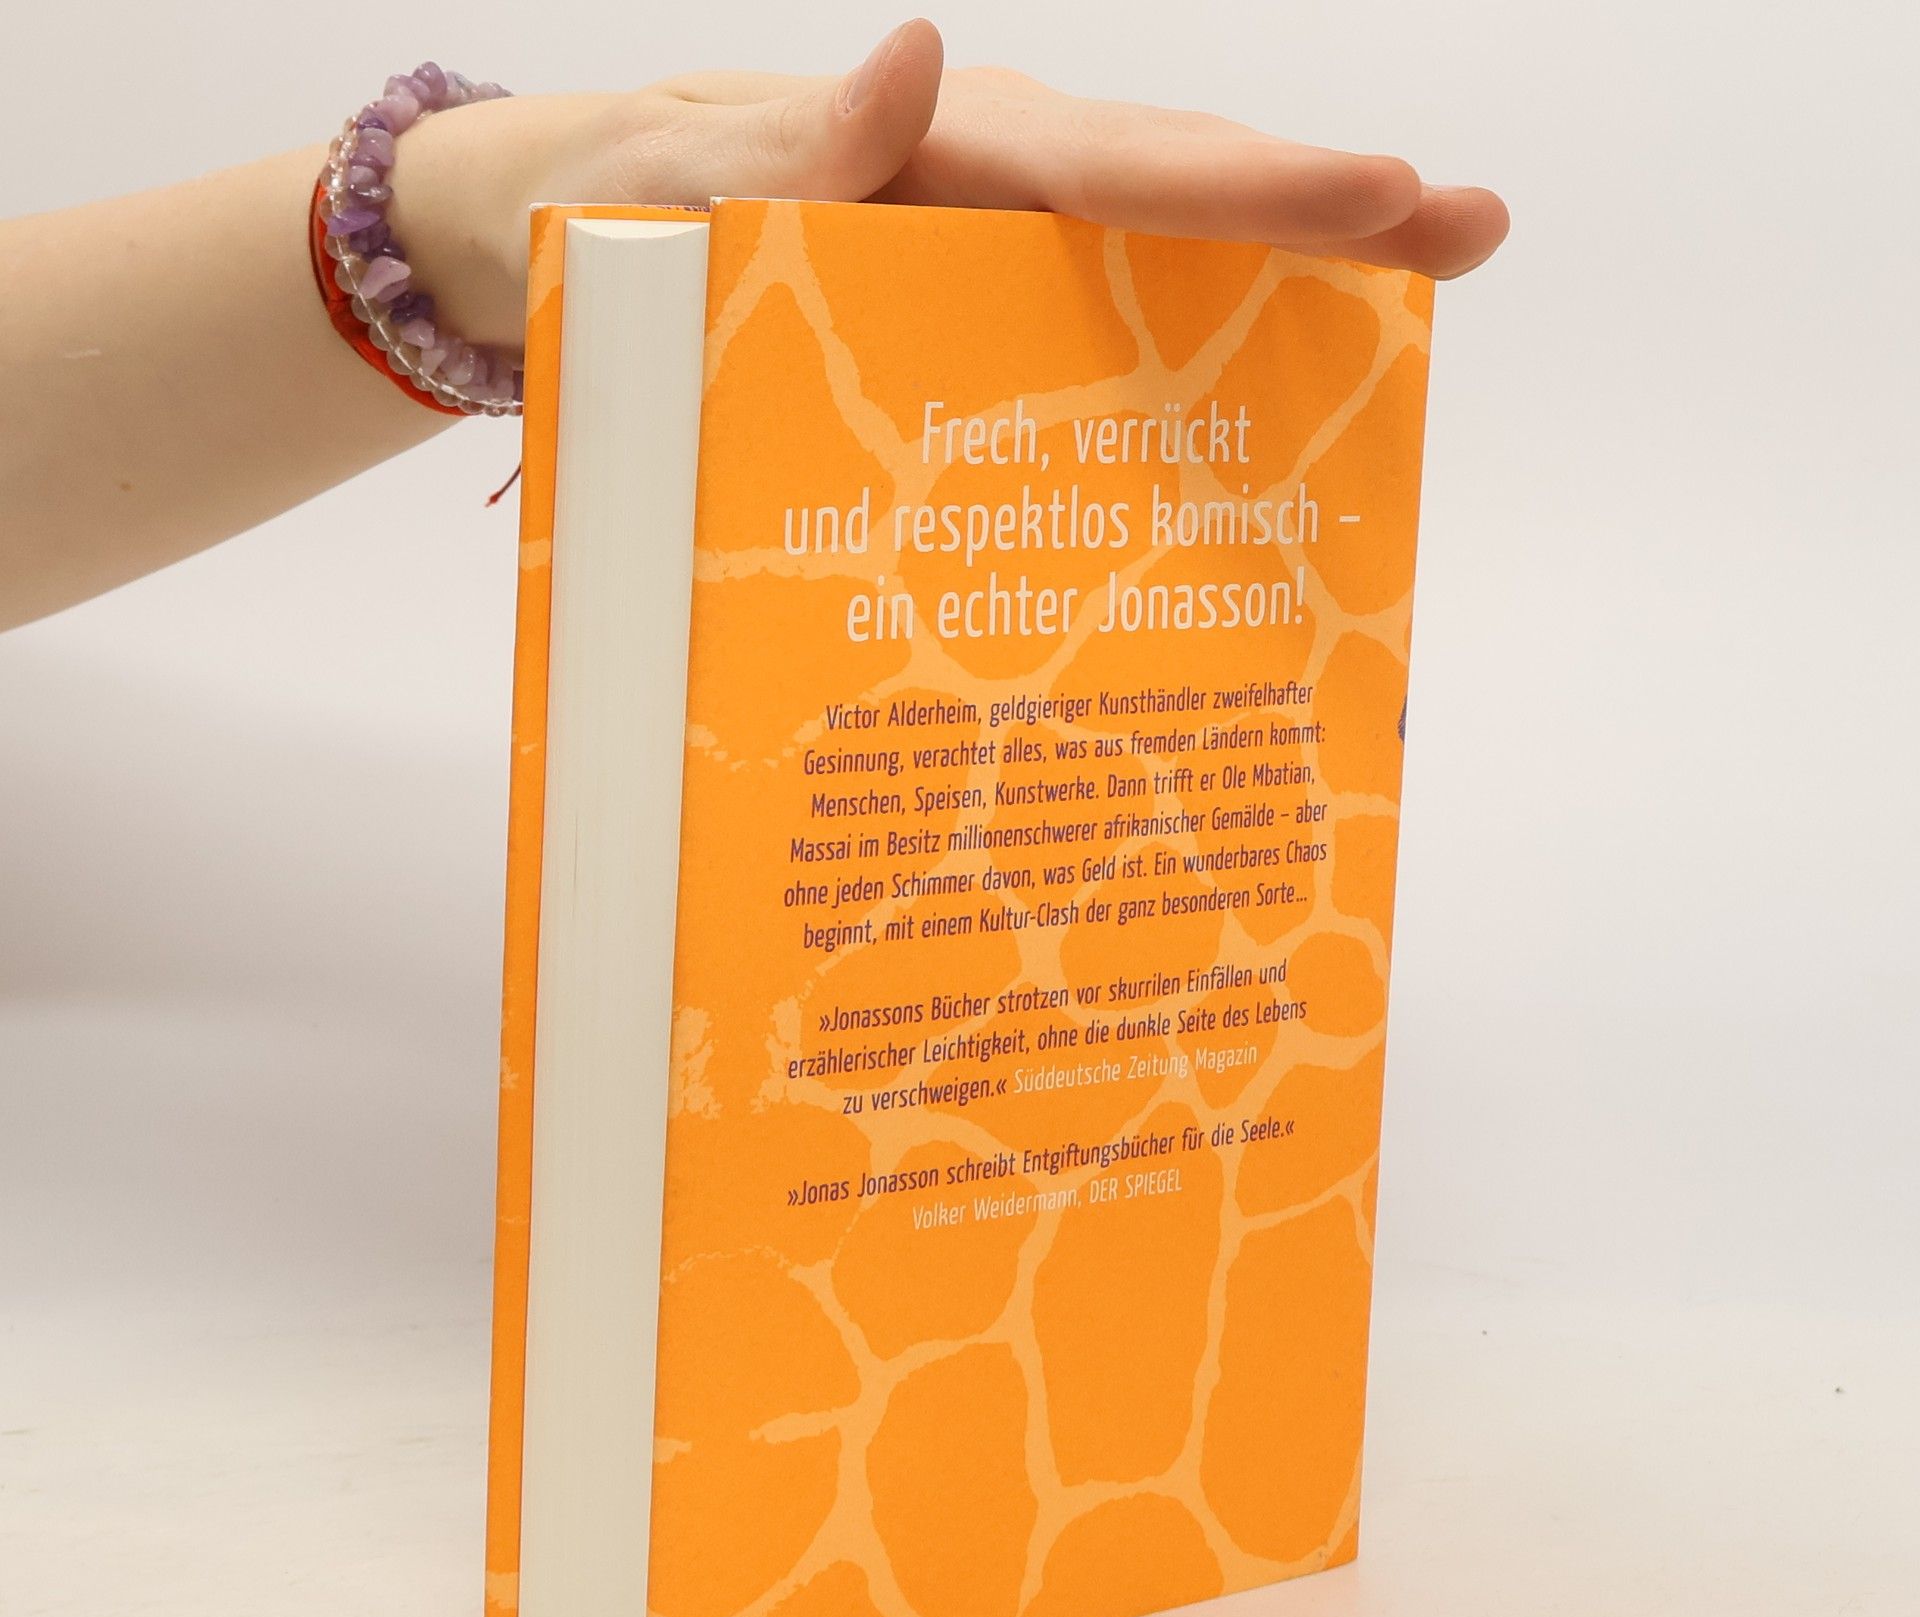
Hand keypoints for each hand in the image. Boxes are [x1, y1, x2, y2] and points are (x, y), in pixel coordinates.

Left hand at [394, 19, 1508, 346]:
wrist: (576, 244)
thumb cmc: (622, 212)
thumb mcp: (681, 182)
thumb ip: (794, 142)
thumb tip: (918, 61)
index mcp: (948, 156)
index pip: (1123, 172)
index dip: (1255, 194)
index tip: (1386, 200)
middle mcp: (999, 190)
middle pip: (1185, 194)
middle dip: (1329, 213)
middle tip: (1473, 231)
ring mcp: (1001, 251)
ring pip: (1169, 253)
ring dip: (1294, 276)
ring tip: (1426, 287)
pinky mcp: (985, 312)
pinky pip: (1107, 323)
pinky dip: (1198, 344)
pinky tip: (1272, 394)